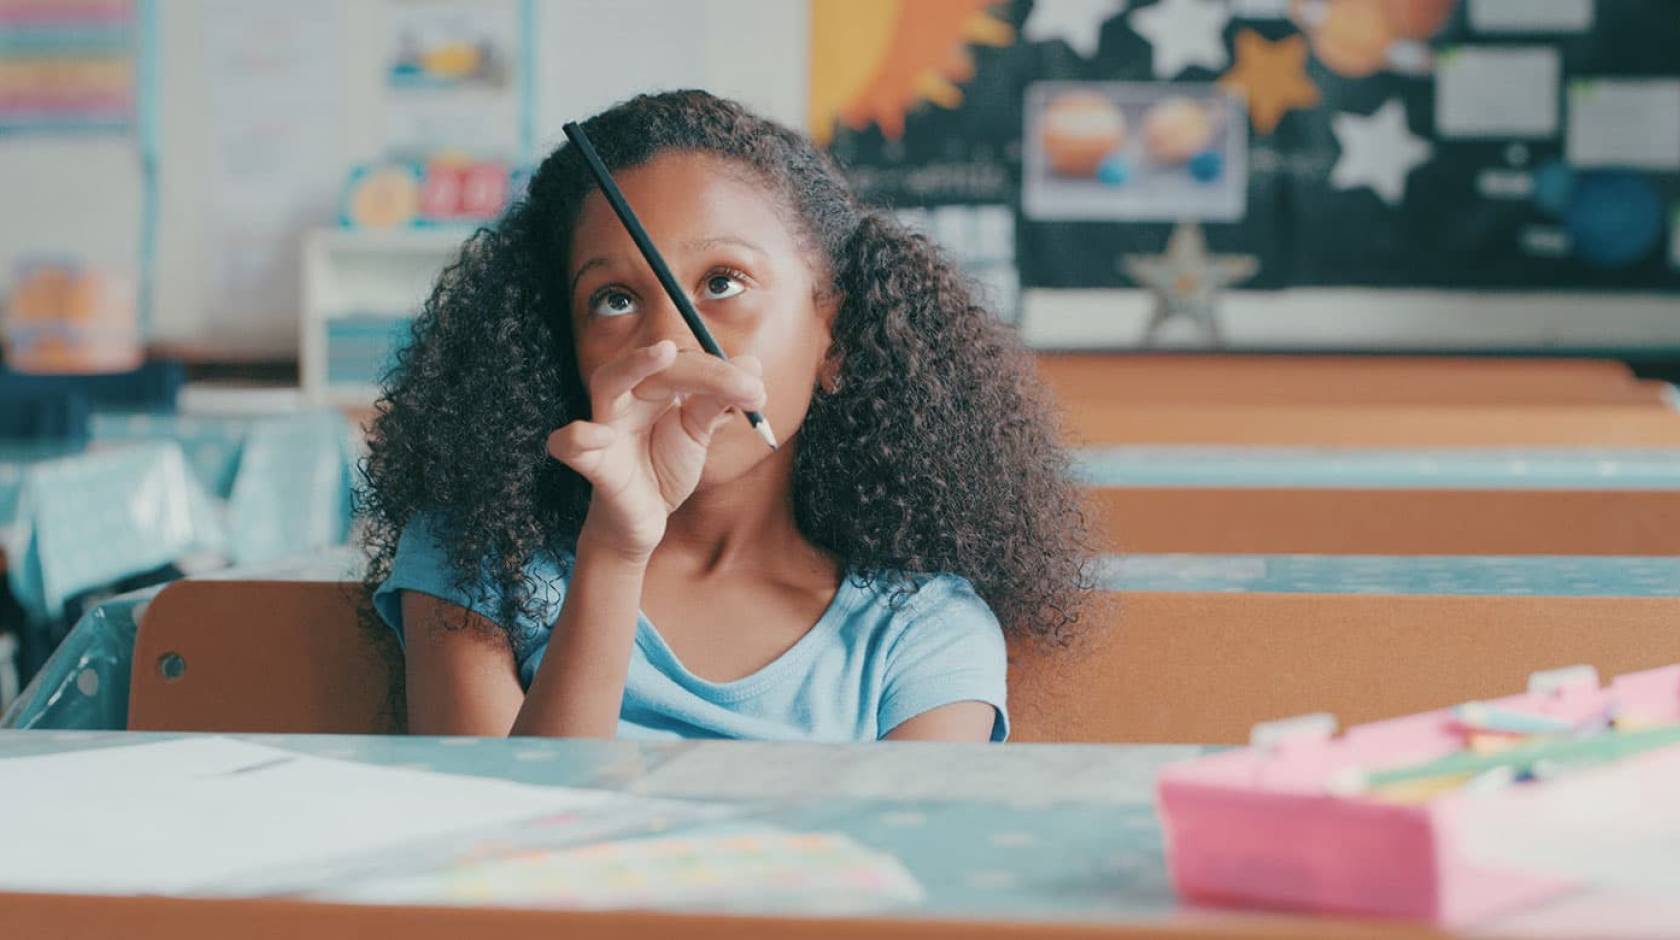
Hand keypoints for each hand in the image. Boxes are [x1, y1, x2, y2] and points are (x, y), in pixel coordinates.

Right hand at [546, 340, 765, 560]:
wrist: (644, 520)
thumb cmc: (664, 467)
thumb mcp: (696, 433)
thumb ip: (719, 401)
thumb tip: (753, 366)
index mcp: (653, 387)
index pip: (686, 364)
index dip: (724, 373)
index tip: (758, 394)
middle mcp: (628, 398)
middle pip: (655, 365)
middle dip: (699, 368)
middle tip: (741, 382)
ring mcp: (607, 428)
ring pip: (607, 383)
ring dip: (633, 365)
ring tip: (664, 353)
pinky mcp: (594, 464)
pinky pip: (569, 445)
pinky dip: (578, 438)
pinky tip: (601, 436)